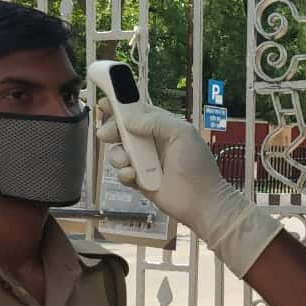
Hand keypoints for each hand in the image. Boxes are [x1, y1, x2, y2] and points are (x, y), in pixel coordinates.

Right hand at [95, 102, 281, 276]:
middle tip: (105, 134)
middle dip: (112, 131)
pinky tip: (133, 176)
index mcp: (163, 128)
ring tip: (127, 162)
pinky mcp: (140, 181)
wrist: (202, 201)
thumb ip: (156, 122)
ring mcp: (145, 163)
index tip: (104, 104)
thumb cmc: (196, 165)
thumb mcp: (182, 133)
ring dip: (117, 155)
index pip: (138, 112)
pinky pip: (123, 173)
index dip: (121, 107)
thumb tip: (129, 119)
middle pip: (123, 131)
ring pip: (119, 152)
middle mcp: (152, 143)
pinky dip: (124, 173)